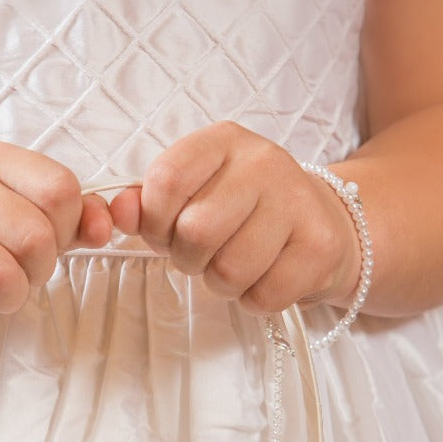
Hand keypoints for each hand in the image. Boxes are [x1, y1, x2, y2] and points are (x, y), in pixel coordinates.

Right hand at [0, 143, 112, 343]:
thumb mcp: (29, 221)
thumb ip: (77, 219)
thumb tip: (105, 226)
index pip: (60, 190)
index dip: (66, 229)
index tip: (45, 242)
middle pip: (35, 238)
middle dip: (37, 272)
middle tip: (16, 275)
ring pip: (1, 277)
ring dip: (7, 300)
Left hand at [109, 122, 360, 313]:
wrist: (324, 221)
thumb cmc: (244, 210)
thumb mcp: (194, 192)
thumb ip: (148, 202)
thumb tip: (118, 212)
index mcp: (223, 141)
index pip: (166, 180)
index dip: (155, 222)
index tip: (167, 231)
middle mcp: (264, 162)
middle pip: (196, 232)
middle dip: (189, 259)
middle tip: (205, 256)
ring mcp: (298, 202)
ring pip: (230, 270)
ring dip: (222, 284)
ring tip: (236, 266)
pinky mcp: (321, 248)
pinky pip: (264, 296)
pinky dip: (254, 300)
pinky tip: (265, 277)